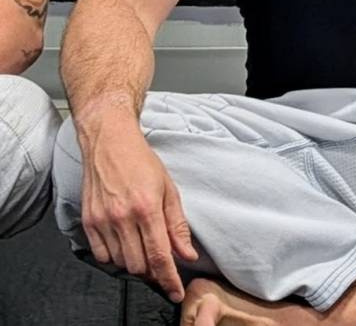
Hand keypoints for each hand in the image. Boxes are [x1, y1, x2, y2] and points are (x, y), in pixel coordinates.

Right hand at [80, 116, 197, 302]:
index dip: (169, 279)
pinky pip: (101, 255)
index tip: (175, 291)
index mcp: (148, 208)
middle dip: (152, 269)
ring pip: (121, 263)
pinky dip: (115, 256)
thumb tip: (186, 254)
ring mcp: (103, 220)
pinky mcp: (88, 221)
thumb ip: (177, 225)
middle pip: (139, 265)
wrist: (110, 142)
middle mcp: (123, 217)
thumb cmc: (141, 161)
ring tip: (141, 244)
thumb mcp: (168, 188)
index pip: (160, 256)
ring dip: (134, 262)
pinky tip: (123, 241)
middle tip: (159, 258)